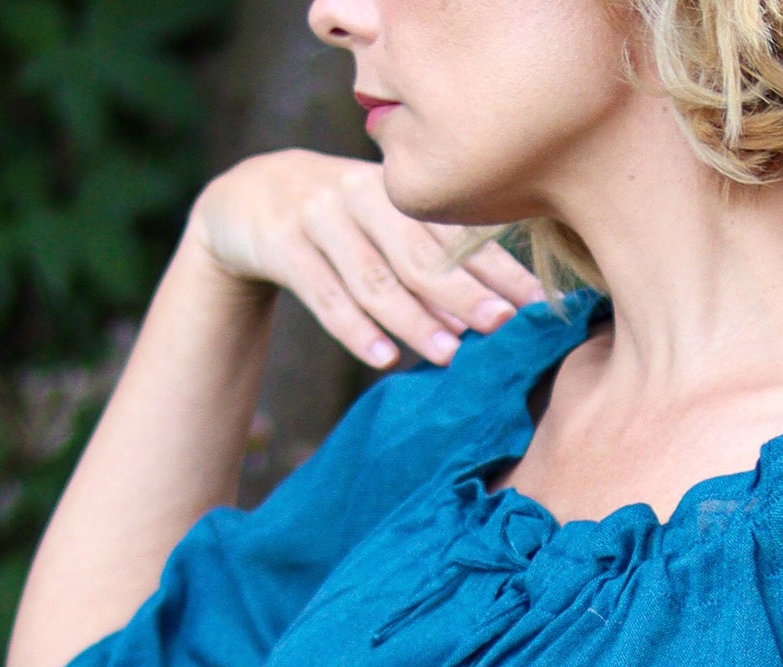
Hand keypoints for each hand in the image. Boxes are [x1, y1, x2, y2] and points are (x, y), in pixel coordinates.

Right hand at [187, 150, 541, 373]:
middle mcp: (361, 195)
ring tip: (449, 353)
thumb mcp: (382, 223)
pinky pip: (322, 293)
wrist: (246, 199)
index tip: (535, 306)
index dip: (497, 270)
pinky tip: (384, 358)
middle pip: (418, 253)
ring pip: (372, 277)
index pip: (455, 234)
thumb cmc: (340, 222)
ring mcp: (318, 217)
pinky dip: (354, 328)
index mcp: (397, 192)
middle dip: (463, 292)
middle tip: (501, 326)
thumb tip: (503, 309)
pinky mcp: (280, 243)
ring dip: (413, 318)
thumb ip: (432, 254)